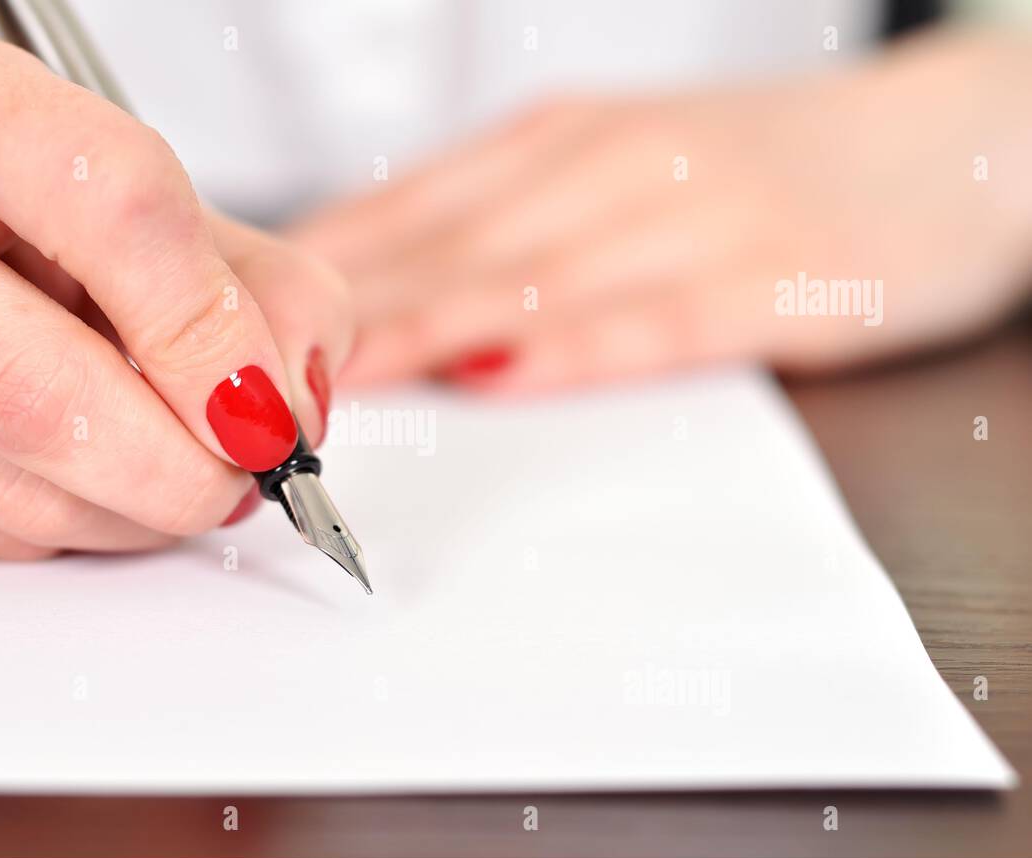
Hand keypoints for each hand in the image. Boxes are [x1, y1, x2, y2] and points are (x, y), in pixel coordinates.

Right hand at [0, 22, 350, 556]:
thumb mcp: (129, 199)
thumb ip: (250, 282)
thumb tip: (294, 404)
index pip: (115, 208)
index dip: (214, 333)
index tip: (268, 407)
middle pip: (34, 394)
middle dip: (177, 472)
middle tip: (236, 480)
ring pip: (2, 495)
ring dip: (124, 515)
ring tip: (153, 470)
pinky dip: (46, 531)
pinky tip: (55, 476)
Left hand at [291, 30, 1031, 393]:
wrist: (952, 140)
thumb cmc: (760, 166)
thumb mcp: (617, 163)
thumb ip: (510, 219)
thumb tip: (390, 280)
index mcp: (561, 139)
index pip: (412, 206)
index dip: (320, 268)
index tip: (239, 319)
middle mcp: (612, 164)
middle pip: (450, 244)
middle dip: (346, 311)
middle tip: (252, 365)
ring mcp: (693, 215)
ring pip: (532, 277)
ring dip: (427, 329)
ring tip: (339, 385)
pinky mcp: (774, 277)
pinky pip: (657, 318)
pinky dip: (573, 347)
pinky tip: (507, 374)